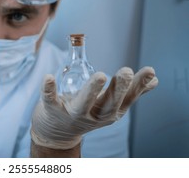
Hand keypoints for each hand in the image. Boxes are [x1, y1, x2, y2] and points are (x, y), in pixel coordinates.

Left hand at [31, 66, 157, 149]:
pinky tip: (49, 77)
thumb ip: (130, 92)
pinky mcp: (53, 110)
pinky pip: (50, 100)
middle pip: (108, 105)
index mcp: (109, 112)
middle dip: (118, 89)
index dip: (138, 87)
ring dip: (91, 91)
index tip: (149, 71)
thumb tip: (154, 80)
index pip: (127, 100)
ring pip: (82, 105)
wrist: (56, 131)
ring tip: (101, 75)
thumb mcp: (110, 105)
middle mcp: (93, 116)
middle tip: (126, 71)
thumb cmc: (86, 112)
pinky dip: (49, 90)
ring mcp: (72, 114)